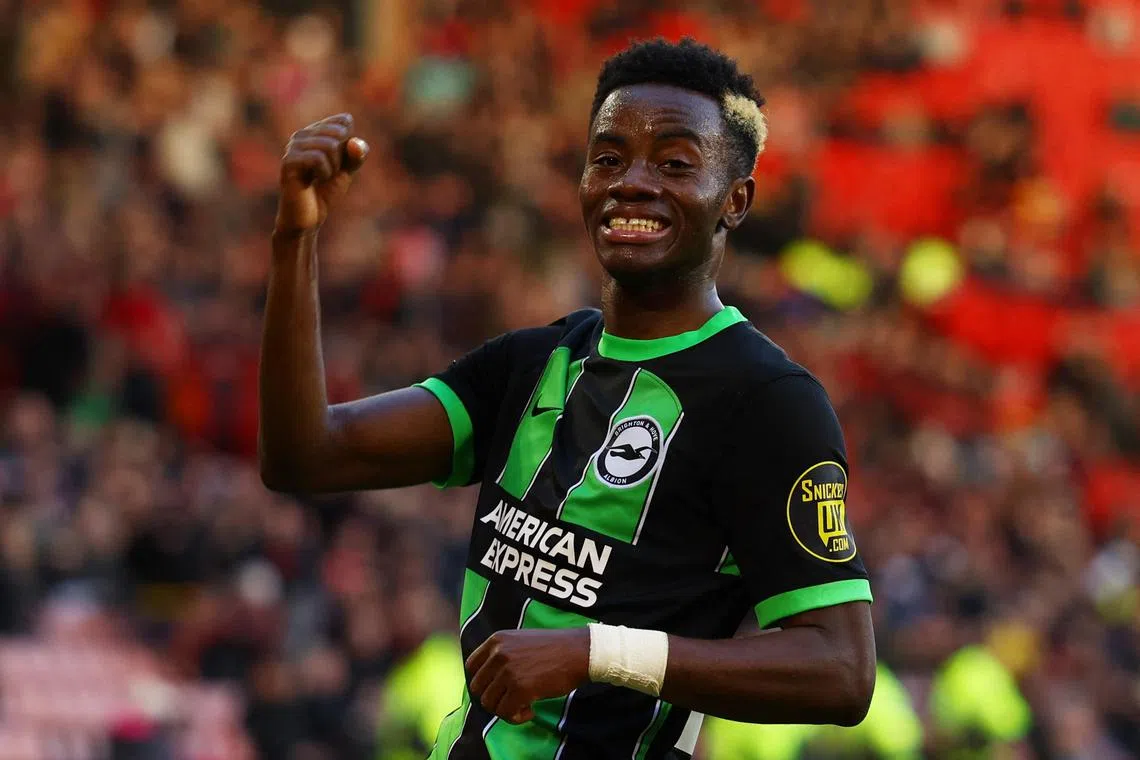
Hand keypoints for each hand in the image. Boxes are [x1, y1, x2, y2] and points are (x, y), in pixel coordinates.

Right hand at [275, 113, 368, 235]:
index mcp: (315, 131)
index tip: (339, 162)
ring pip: (329, 145)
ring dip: (333, 167)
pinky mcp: (288, 161)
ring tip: (321, 178)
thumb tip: (355, 141)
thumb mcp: (347, 170)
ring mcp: (293, 146)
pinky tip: (315, 181)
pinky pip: (318, 158)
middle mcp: (301, 134)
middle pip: (338, 132)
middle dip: (342, 157)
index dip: (350, 145)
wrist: (308, 218)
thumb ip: (356, 154)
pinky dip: (325, 173)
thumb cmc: (325, 192)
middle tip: (329, 173)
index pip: (344, 121)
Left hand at [466, 628, 589, 723]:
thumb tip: (488, 681)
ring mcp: (508, 671)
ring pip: (489, 703)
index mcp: (497, 640)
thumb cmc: (555, 649)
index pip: (472, 666)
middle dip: (494, 698)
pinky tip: (531, 711)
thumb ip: (503, 654)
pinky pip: (505, 713)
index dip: (484, 682)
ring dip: (505, 710)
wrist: (580, 652)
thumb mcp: (522, 641)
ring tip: (524, 706)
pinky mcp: (520, 689)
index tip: (499, 688)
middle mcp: (499, 653)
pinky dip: (516, 717)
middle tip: (513, 700)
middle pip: (477, 688)